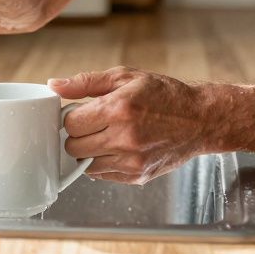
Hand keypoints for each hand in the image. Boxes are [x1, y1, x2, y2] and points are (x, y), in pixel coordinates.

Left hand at [49, 66, 216, 184]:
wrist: (200, 120)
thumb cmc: (163, 95)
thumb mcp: (125, 77)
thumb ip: (86, 82)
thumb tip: (54, 85)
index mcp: (119, 109)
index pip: (71, 122)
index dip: (72, 116)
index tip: (82, 111)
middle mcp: (124, 138)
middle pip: (73, 147)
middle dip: (78, 135)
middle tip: (93, 124)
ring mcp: (131, 161)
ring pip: (85, 164)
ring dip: (89, 151)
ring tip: (107, 135)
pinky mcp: (137, 176)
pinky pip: (102, 175)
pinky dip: (103, 162)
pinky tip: (118, 147)